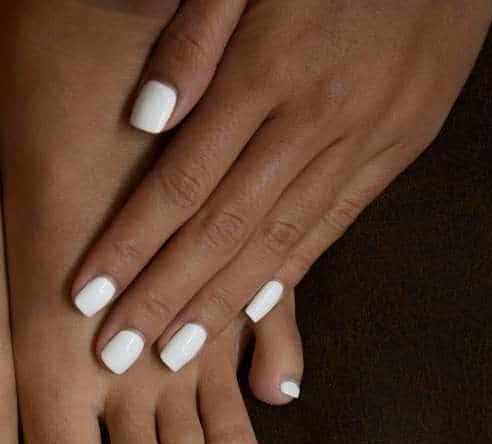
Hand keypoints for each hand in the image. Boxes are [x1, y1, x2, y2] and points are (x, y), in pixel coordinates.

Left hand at [71, 0, 491, 371]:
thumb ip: (193, 38)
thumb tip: (146, 119)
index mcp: (268, 69)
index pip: (179, 183)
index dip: (129, 248)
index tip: (86, 300)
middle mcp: (318, 117)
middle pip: (223, 228)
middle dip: (163, 299)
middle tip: (116, 357)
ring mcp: (368, 135)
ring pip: (280, 239)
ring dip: (221, 304)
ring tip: (174, 355)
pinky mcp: (405, 141)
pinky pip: (336, 220)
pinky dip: (291, 270)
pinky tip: (254, 308)